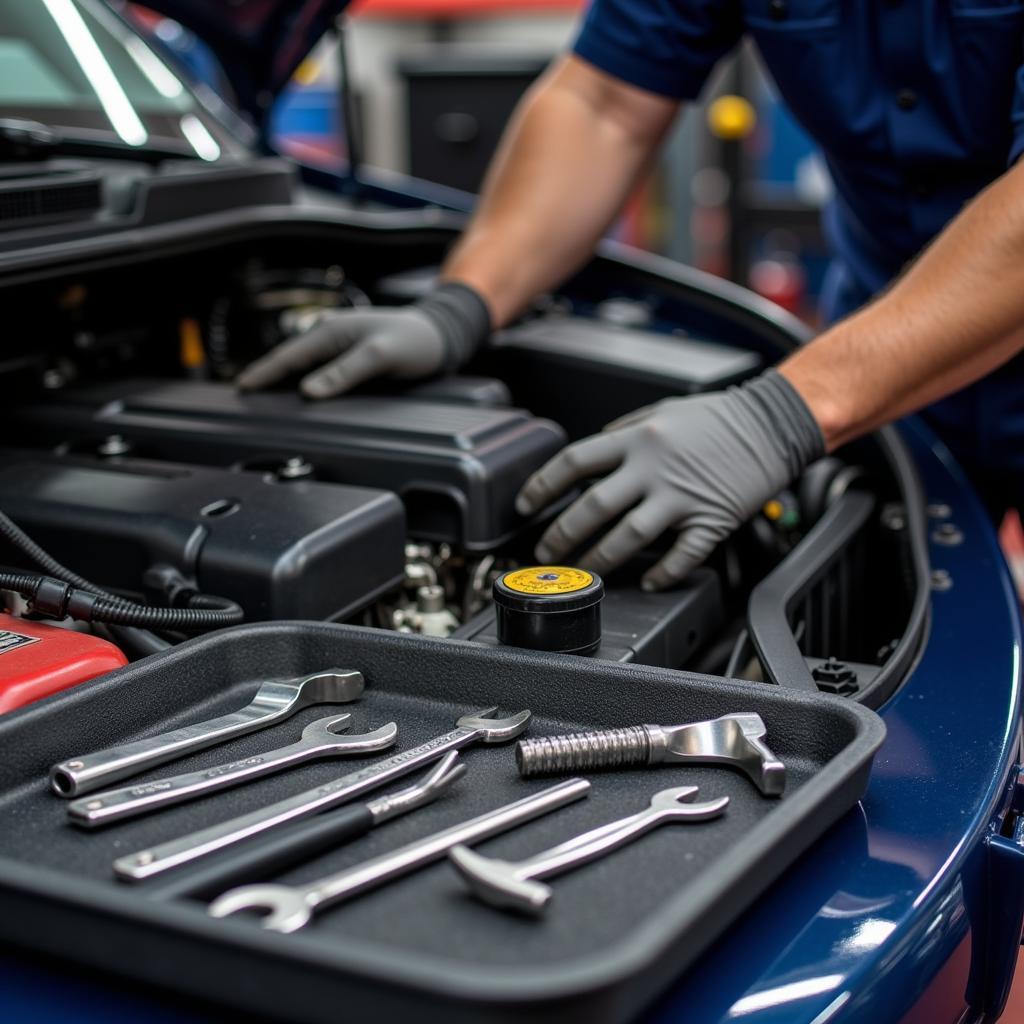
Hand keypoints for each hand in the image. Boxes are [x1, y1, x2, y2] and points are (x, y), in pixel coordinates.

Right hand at [236, 283, 491, 398]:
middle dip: (266, 376)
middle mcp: (331, 334)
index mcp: (331, 331)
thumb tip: (309, 393)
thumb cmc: (414, 341)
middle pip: (289, 360)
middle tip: (242, 397)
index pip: (287, 356)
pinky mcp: (349, 353)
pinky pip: (318, 367)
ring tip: (263, 397)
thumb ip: (345, 373)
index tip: (241, 388)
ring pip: (302, 364)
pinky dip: (303, 378)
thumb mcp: (380, 356)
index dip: (263, 374)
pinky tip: (299, 391)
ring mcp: (339, 343)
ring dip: (283, 379)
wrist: (440, 335)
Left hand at [515, 371, 823, 589]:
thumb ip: (624, 431)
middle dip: (562, 534)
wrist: (773, 424)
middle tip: (546, 552)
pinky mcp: (710, 519)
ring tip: (583, 571)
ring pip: (629, 536)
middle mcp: (654, 468)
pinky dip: (664, 573)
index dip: (543, 485)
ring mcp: (681, 497)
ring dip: (601, 559)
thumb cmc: (718, 417)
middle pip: (594, 506)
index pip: (575, 461)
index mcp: (638, 439)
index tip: (527, 504)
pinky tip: (649, 581)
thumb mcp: (661, 410)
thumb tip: (592, 455)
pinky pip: (682, 555)